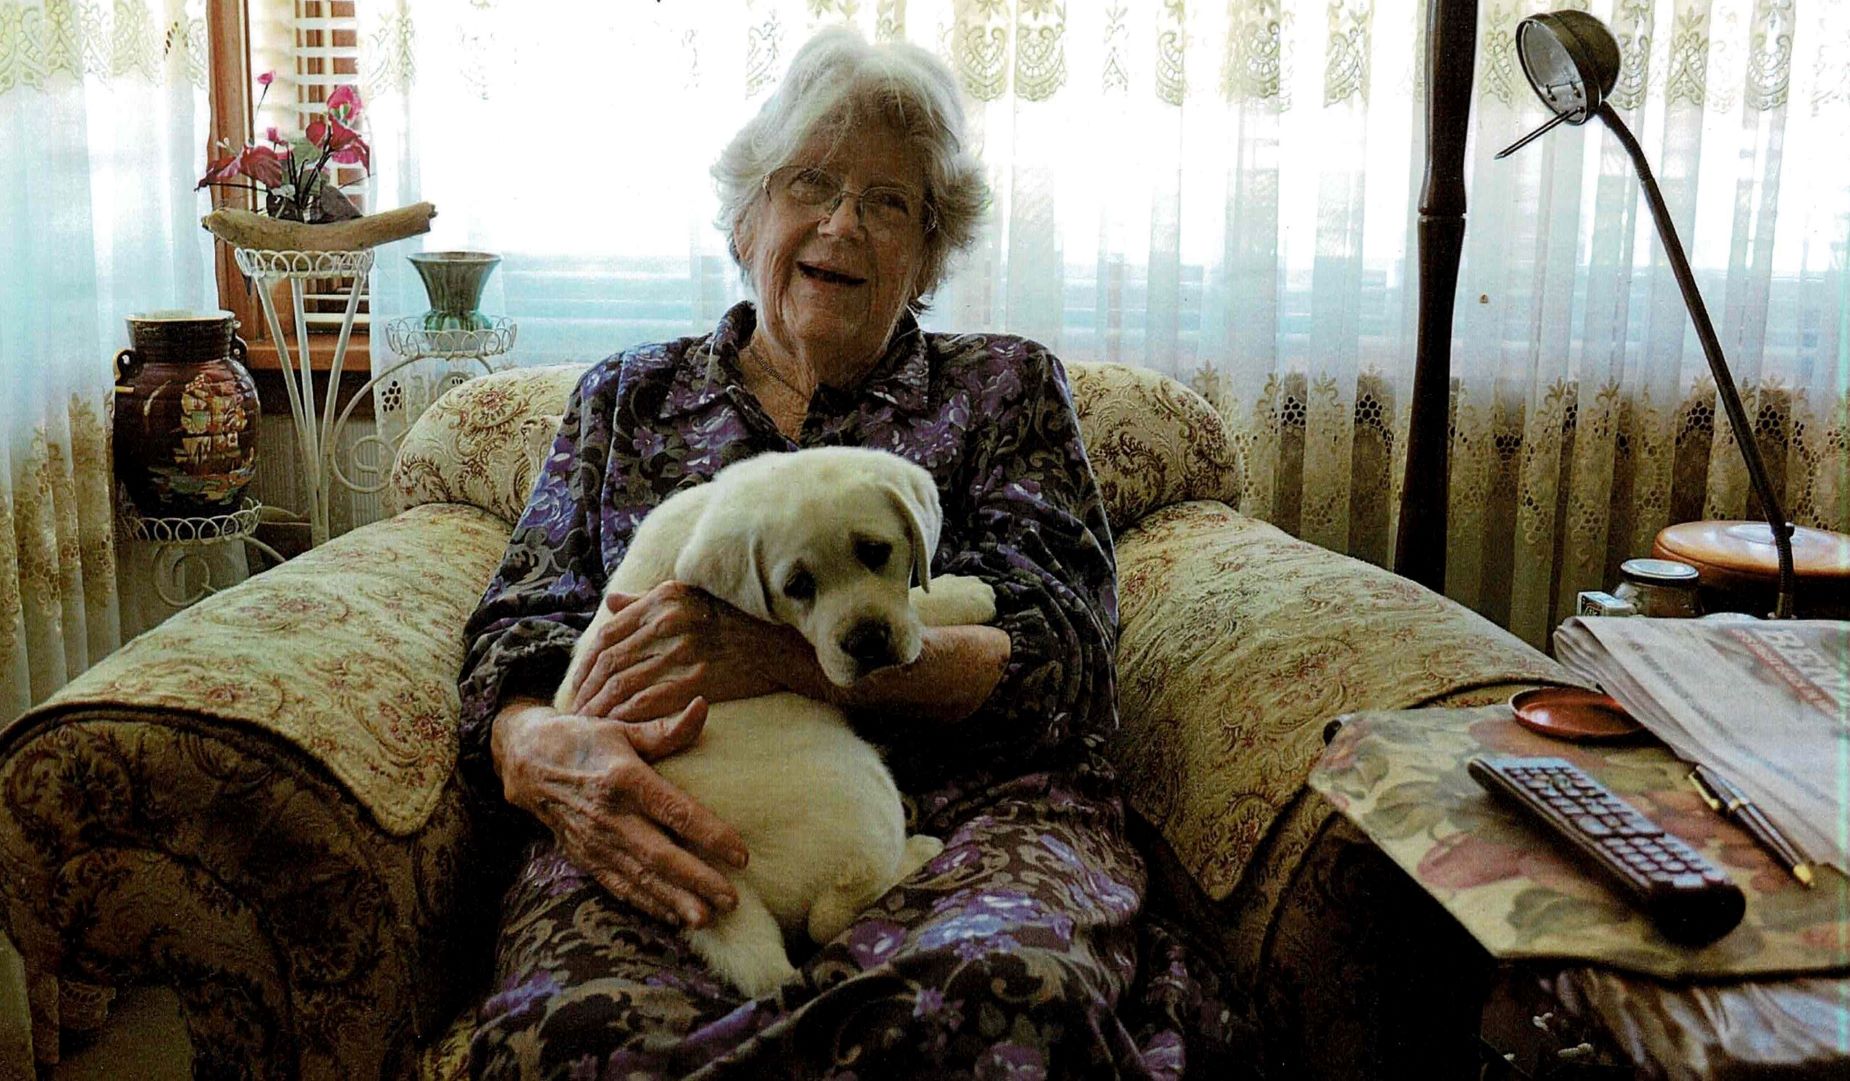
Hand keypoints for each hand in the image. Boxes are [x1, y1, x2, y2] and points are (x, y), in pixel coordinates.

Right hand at [492, 697, 749, 927]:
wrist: (524, 761)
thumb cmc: (582, 739)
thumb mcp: (620, 727)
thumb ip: (664, 729)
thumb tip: (703, 707)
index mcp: (625, 779)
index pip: (676, 813)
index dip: (710, 835)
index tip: (741, 855)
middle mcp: (610, 815)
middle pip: (660, 855)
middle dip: (697, 880)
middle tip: (731, 900)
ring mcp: (594, 840)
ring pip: (640, 877)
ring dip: (673, 901)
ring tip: (706, 919)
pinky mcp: (583, 856)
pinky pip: (618, 885)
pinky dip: (645, 903)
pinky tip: (672, 916)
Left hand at [570, 581, 795, 720]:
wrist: (782, 644)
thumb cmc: (736, 620)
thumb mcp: (690, 596)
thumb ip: (646, 600)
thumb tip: (610, 602)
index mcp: (663, 599)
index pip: (608, 633)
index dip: (587, 663)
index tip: (579, 685)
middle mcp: (669, 620)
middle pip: (610, 661)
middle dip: (587, 690)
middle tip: (576, 712)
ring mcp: (684, 650)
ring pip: (623, 683)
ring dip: (600, 708)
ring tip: (589, 725)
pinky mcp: (697, 679)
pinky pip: (648, 701)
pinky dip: (625, 717)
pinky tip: (616, 729)